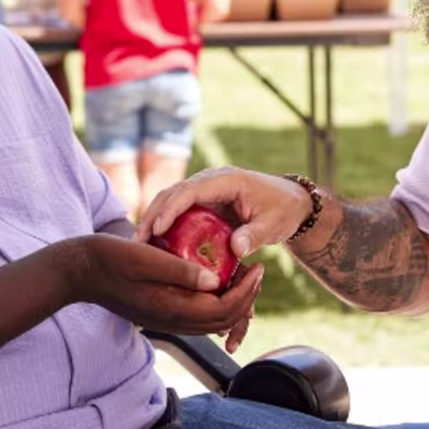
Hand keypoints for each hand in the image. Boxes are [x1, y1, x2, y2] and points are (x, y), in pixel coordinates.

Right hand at [58, 234, 264, 342]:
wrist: (77, 272)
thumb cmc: (107, 258)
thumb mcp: (144, 257)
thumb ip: (180, 271)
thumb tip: (216, 281)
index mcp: (171, 308)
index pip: (223, 308)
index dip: (247, 290)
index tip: (258, 266)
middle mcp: (171, 320)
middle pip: (222, 320)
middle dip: (245, 298)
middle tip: (257, 271)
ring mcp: (164, 319)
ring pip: (210, 321)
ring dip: (231, 301)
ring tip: (242, 275)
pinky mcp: (158, 312)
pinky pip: (195, 315)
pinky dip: (212, 302)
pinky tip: (215, 280)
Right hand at [138, 168, 313, 259]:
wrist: (290, 203)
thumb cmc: (283, 211)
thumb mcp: (273, 225)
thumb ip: (254, 235)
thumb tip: (236, 248)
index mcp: (226, 180)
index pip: (191, 190)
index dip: (172, 208)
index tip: (157, 229)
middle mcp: (210, 181)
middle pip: (173, 192)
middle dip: (153, 214)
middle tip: (138, 240)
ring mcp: (204, 191)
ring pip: (170, 200)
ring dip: (153, 219)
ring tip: (138, 243)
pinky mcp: (202, 203)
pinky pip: (178, 211)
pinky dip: (163, 224)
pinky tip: (152, 244)